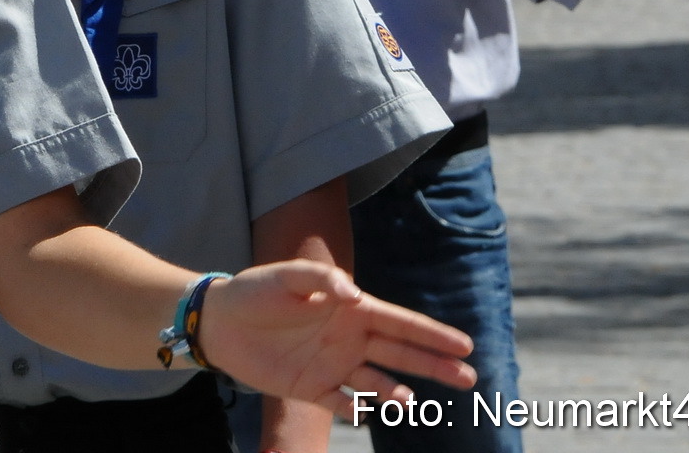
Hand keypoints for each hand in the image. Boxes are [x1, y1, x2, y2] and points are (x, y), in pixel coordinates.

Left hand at [198, 262, 474, 418]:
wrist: (220, 321)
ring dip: (397, 392)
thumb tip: (353, 293)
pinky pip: (340, 403)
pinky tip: (366, 411)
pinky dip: (355, 409)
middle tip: (468, 378)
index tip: (464, 345)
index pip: (400, 323)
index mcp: (350, 309)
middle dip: (434, 365)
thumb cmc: (254, 291)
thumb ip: (318, 278)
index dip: (432, 334)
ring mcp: (333, 365)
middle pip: (400, 355)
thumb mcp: (283, 275)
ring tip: (411, 401)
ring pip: (376, 382)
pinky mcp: (312, 388)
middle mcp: (349, 338)